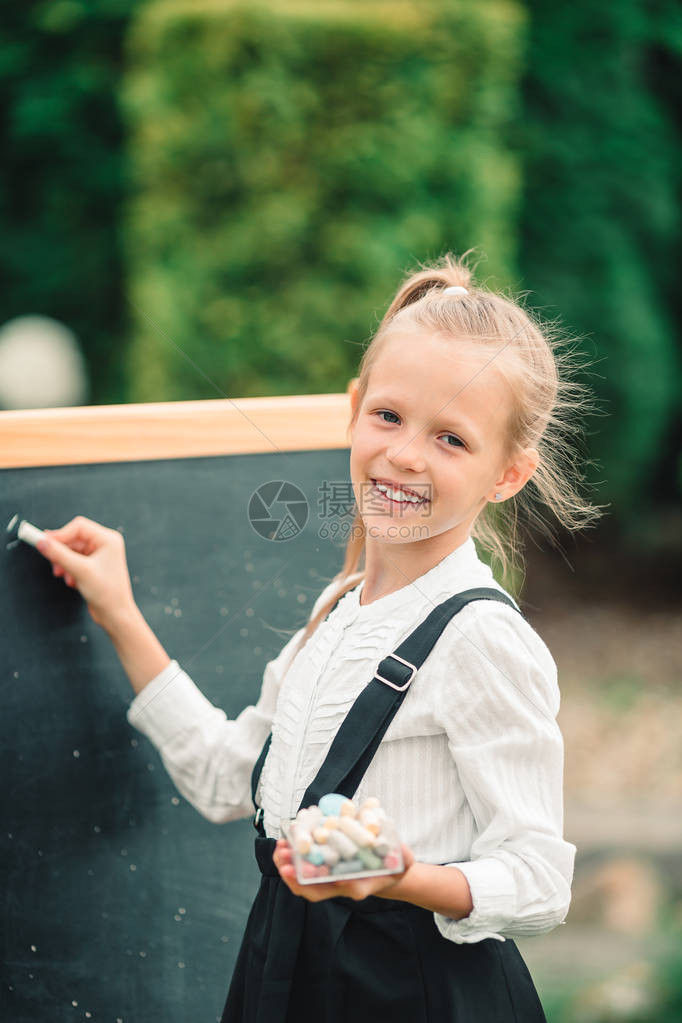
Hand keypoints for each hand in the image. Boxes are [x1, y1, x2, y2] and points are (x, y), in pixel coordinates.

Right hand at [36, 515, 136, 631]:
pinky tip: (72, 581)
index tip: (44, 542)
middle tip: (53, 562)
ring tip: (63, 575)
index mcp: (108, 539)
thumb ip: (59, 554)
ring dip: (64, 563)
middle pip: (73, 538)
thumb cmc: (107, 593)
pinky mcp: (93, 565)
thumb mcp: (80, 571)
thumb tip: (42, 542)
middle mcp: (105, 544)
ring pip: (72, 550)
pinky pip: (74, 560)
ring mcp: (99, 555)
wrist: (115, 614)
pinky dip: (69, 569)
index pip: (79, 526)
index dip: (60, 534)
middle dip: (62, 552)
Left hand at [272, 839, 415, 902]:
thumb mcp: (402, 862)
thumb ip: (402, 858)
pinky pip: (304, 865)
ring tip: (281, 847)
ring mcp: (329, 877)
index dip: (316, 883)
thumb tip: (400, 852)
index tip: (300, 872)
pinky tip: (288, 840)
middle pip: (311, 888)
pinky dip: (294, 855)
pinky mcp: (324, 865)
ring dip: (289, 864)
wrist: (387, 869)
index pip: (332, 890)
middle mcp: (338, 885)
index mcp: (355, 886)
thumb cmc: (394, 866)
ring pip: (302, 878)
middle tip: (284, 861)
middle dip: (295, 876)